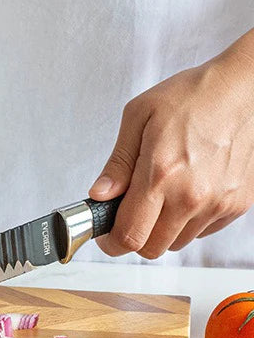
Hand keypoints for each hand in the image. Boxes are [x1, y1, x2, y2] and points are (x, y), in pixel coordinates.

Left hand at [89, 32, 253, 257]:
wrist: (242, 89)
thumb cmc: (191, 97)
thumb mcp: (138, 118)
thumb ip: (117, 164)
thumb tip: (99, 195)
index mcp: (161, 174)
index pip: (129, 235)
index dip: (111, 242)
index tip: (105, 235)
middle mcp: (192, 195)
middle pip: (152, 248)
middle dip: (134, 236)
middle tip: (129, 213)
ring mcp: (218, 203)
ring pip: (178, 242)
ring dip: (162, 227)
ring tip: (161, 194)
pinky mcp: (237, 204)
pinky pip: (203, 231)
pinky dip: (188, 220)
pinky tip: (185, 191)